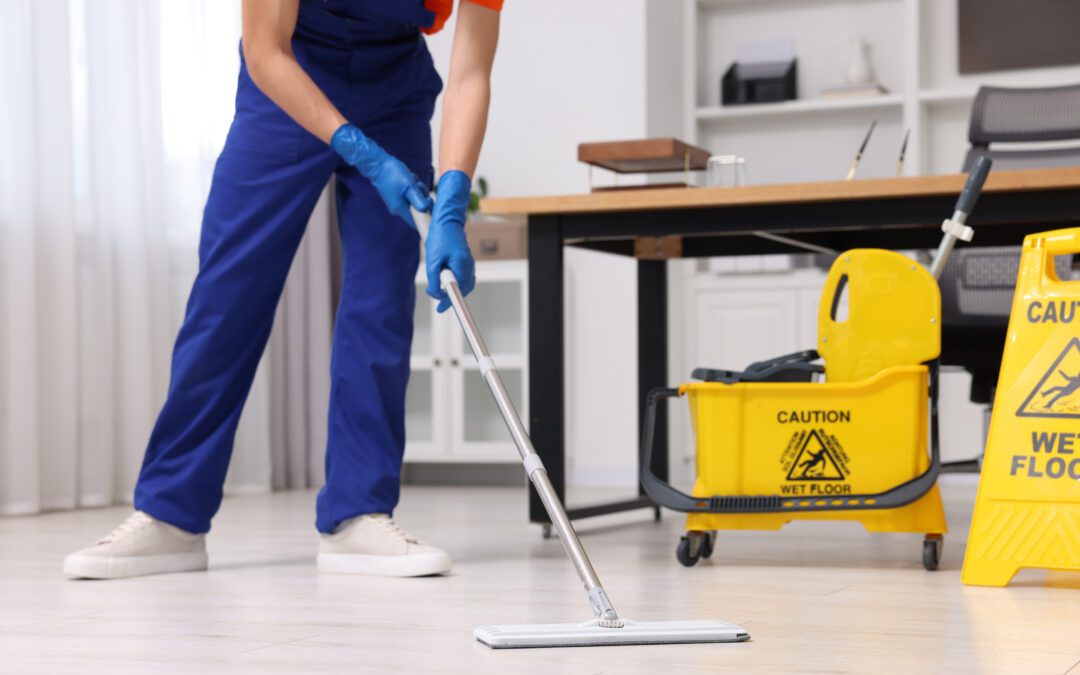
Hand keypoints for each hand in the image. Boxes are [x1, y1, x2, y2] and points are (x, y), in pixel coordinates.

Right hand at [330, 123, 432, 227]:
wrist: (378, 165)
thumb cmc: (392, 174)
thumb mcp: (409, 186)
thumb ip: (418, 199)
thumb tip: (426, 209)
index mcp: (400, 209)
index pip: (416, 222)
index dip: (426, 217)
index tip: (430, 205)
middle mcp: (398, 208)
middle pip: (417, 209)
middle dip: (422, 196)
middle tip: (418, 185)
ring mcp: (397, 202)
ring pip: (415, 199)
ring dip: (417, 189)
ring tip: (412, 179)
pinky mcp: (397, 195)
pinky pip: (410, 194)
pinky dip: (412, 186)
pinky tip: (409, 178)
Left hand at [425, 170, 474, 312]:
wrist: (447, 220)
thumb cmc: (440, 237)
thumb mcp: (432, 261)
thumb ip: (434, 279)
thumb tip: (436, 293)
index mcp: (462, 267)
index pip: (458, 292)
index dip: (448, 302)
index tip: (441, 309)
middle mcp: (469, 267)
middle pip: (462, 290)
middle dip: (449, 296)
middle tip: (436, 298)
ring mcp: (470, 264)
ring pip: (463, 284)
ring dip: (452, 289)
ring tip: (438, 290)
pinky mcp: (467, 262)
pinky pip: (463, 278)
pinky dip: (455, 283)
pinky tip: (447, 281)